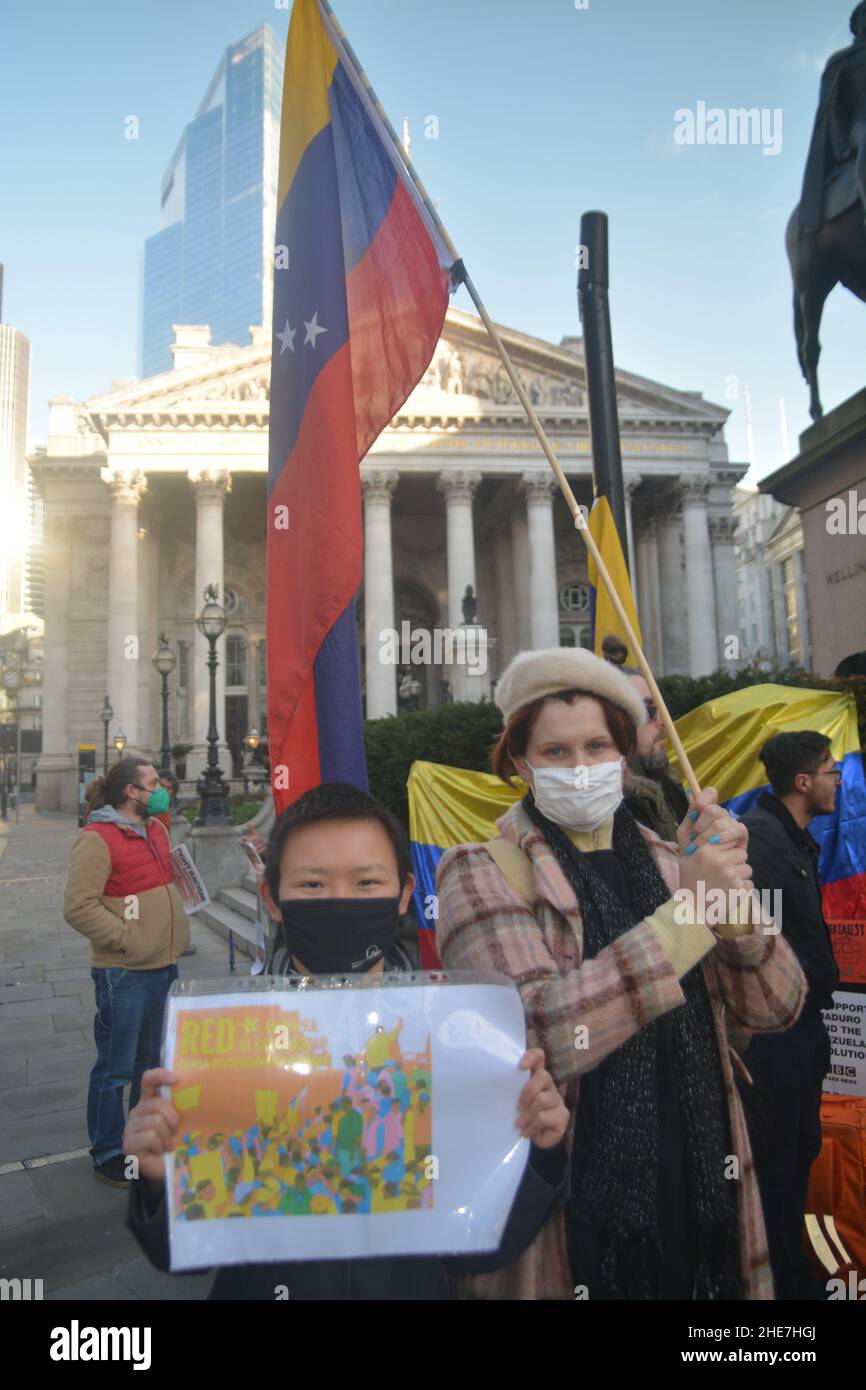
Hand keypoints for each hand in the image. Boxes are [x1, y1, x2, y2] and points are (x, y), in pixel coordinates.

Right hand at [122, 1068, 180, 1183]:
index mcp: (150, 1101)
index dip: (159, 1075)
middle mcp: (137, 1111)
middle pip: (156, 1103)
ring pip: (154, 1121)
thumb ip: (183, 1104)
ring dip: (167, 1136)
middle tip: (176, 1131)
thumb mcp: (183, 1119)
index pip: (148, 1079)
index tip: (176, 1080)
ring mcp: (130, 1128)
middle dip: (172, 1118)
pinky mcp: (128, 1144)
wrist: (170, 1168)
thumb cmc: (178, 1141)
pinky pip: (148, 1137)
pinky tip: (159, 1151)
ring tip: (168, 1144)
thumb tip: (200, 1088)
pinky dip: (159, 1145)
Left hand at [515, 1048, 567, 1147]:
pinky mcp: (563, 1115)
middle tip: (518, 1108)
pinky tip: (526, 1132)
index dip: (532, 1056)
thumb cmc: (521, 1116)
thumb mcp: (513, 1102)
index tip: (521, 1065)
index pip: (539, 1057)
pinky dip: (532, 1126)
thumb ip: (510, 1092)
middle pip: (543, 1076)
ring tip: (519, 1124)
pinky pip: (545, 1117)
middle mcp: (549, 1085)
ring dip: (527, 1114)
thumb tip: (496, 1089)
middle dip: (527, 1092)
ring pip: (542, 1099)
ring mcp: (558, 1100)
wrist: (533, 1139)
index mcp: (535, 1077)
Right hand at [677, 789, 752, 921]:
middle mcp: (718, 859)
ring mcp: (730, 875)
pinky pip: (749, 881)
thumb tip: (706, 792)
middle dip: (732, 856)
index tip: (720, 846)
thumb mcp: (685, 847)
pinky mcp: (740, 890)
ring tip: (721, 881)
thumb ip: (693, 820)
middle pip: (740, 848)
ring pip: (746, 864)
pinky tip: (727, 891)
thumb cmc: (689, 876)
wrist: (692, 910)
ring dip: (737, 872)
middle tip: (718, 868)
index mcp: (704, 847)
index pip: (729, 826)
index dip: (728, 836)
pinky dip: (741, 887)